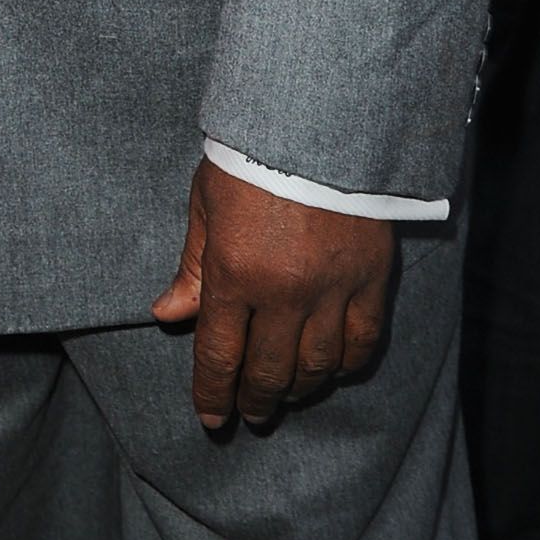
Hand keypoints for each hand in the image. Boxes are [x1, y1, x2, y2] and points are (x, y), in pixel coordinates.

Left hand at [151, 159, 391, 433]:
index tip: (210, 417)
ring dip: (298, 390)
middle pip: (269, 372)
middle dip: (254, 400)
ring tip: (286, 396)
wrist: (320, 121)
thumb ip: (193, 267)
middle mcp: (285, 292)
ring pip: (316, 366)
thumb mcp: (207, 205)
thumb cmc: (250, 157)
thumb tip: (167, 315)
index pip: (220, 356)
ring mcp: (332, 289)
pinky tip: (331, 371)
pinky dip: (344, 366)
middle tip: (249, 412)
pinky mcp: (371, 279)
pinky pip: (361, 342)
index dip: (213, 394)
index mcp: (235, 273)